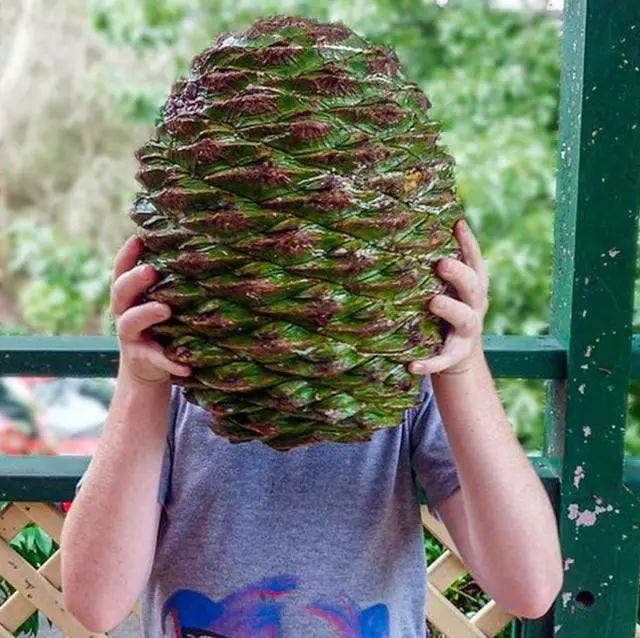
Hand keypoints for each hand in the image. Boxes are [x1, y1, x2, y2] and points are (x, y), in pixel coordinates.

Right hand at [111, 235, 191, 385]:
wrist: (146, 369)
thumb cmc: (158, 324)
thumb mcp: (158, 300)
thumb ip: (168, 281)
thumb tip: (196, 250)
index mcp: (128, 294)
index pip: (121, 269)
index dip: (127, 254)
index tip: (138, 238)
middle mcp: (124, 311)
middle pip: (121, 291)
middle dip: (135, 279)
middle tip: (151, 271)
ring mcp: (130, 336)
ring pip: (131, 322)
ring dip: (146, 314)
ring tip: (164, 310)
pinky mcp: (142, 358)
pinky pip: (156, 358)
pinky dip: (170, 362)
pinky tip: (186, 366)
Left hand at [409, 219, 489, 375]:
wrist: (458, 356)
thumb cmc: (447, 309)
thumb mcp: (449, 288)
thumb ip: (442, 265)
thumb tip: (417, 225)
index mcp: (474, 287)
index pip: (475, 262)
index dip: (469, 243)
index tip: (457, 224)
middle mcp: (474, 307)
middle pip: (474, 287)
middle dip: (459, 274)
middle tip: (441, 263)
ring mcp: (467, 333)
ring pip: (465, 320)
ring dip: (450, 310)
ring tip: (433, 302)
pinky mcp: (455, 356)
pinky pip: (442, 360)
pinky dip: (429, 363)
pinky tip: (411, 365)